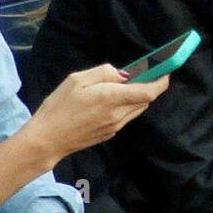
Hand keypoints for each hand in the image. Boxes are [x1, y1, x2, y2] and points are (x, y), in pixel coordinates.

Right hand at [22, 64, 171, 167]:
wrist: (48, 139)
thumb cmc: (58, 106)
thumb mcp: (77, 79)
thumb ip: (104, 73)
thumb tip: (124, 74)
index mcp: (111, 98)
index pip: (148, 92)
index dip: (160, 82)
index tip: (165, 73)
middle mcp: (117, 114)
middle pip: (146, 100)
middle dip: (148, 86)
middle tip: (140, 74)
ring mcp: (115, 126)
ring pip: (137, 109)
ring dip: (138, 97)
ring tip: (122, 87)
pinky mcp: (110, 133)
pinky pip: (126, 117)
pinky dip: (127, 106)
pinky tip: (110, 101)